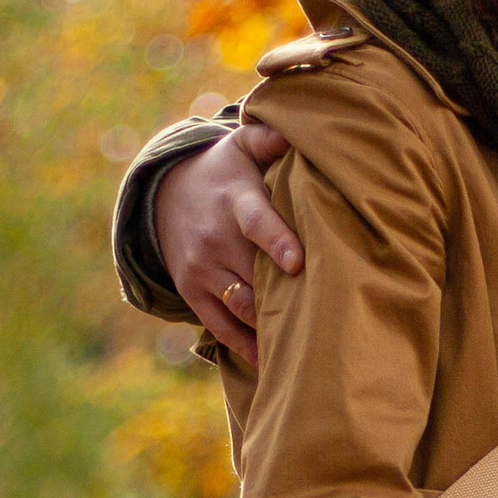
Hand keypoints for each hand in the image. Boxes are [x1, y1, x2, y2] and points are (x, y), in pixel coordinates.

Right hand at [156, 122, 297, 363]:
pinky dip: (248, 348)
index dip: (277, 242)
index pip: (256, 222)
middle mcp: (215, 240)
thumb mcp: (242, 146)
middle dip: (288, 296)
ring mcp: (201, 270)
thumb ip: (269, 139)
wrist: (165, 194)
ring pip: (241, 308)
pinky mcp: (193, 293)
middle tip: (331, 319)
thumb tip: (294, 134)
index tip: (298, 263)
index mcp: (235, 202)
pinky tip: (277, 363)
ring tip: (312, 346)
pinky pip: (222, 328)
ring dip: (272, 328)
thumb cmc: (226, 171)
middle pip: (255, 275)